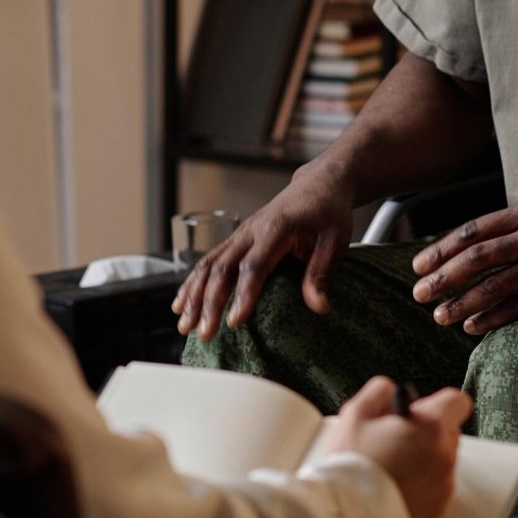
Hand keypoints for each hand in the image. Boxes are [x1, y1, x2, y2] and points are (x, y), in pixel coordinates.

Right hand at [172, 169, 353, 339]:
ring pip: (208, 264)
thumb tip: (318, 307)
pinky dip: (192, 283)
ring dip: (194, 296)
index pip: (255, 265)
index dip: (243, 294)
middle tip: (205, 333)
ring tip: (184, 326)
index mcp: (277, 228)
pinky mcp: (237, 239)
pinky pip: (209, 261)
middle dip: (210, 302)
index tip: (234, 321)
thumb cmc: (328, 211)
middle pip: (223, 267)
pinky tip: (182, 305)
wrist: (319, 183)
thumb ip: (321, 272)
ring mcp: (241, 233)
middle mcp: (252, 229)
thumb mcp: (335, 240)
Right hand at [321, 376, 472, 517]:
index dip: (437, 402)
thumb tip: (390, 390)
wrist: (350, 515)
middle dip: (426, 431)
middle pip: (448, 431)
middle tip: (397, 437)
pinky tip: (396, 484)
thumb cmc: (353, 466)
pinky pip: (436, 486)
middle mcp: (444, 455)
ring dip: (424, 457)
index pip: (457, 401)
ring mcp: (443, 484)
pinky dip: (422, 483)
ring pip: (442, 459)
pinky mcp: (437, 508)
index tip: (421, 408)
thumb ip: (379, 391)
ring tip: (392, 464)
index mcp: (431, 427)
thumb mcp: (356, 413)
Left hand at [410, 200, 517, 334]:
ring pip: (493, 285)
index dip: (441, 250)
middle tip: (419, 293)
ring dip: (461, 303)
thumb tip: (470, 247)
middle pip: (475, 258)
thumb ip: (513, 227)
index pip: (472, 231)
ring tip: (439, 316)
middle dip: (442, 277)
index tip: (418, 265)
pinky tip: (472, 327)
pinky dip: (491, 318)